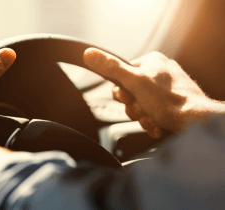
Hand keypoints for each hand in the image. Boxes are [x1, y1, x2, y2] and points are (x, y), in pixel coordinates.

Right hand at [83, 48, 224, 137]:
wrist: (195, 121)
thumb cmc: (168, 101)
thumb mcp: (133, 82)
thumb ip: (111, 68)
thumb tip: (89, 54)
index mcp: (151, 61)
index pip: (122, 76)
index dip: (121, 93)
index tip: (128, 100)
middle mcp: (161, 72)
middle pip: (132, 93)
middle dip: (133, 108)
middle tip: (141, 111)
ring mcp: (169, 88)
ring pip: (142, 105)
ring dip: (143, 117)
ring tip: (152, 120)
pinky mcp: (174, 103)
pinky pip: (154, 112)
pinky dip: (153, 121)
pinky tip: (157, 124)